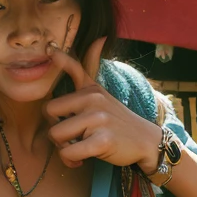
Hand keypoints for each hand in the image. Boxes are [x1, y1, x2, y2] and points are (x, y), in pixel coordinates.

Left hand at [44, 37, 163, 170]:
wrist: (146, 141)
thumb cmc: (118, 119)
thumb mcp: (103, 91)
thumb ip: (92, 67)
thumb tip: (98, 36)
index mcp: (90, 89)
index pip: (68, 72)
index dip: (56, 76)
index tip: (50, 51)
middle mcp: (93, 100)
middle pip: (50, 114)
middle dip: (56, 129)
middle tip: (71, 136)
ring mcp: (98, 119)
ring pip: (56, 135)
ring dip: (63, 147)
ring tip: (78, 149)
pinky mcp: (102, 140)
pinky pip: (69, 152)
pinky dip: (72, 160)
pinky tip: (82, 160)